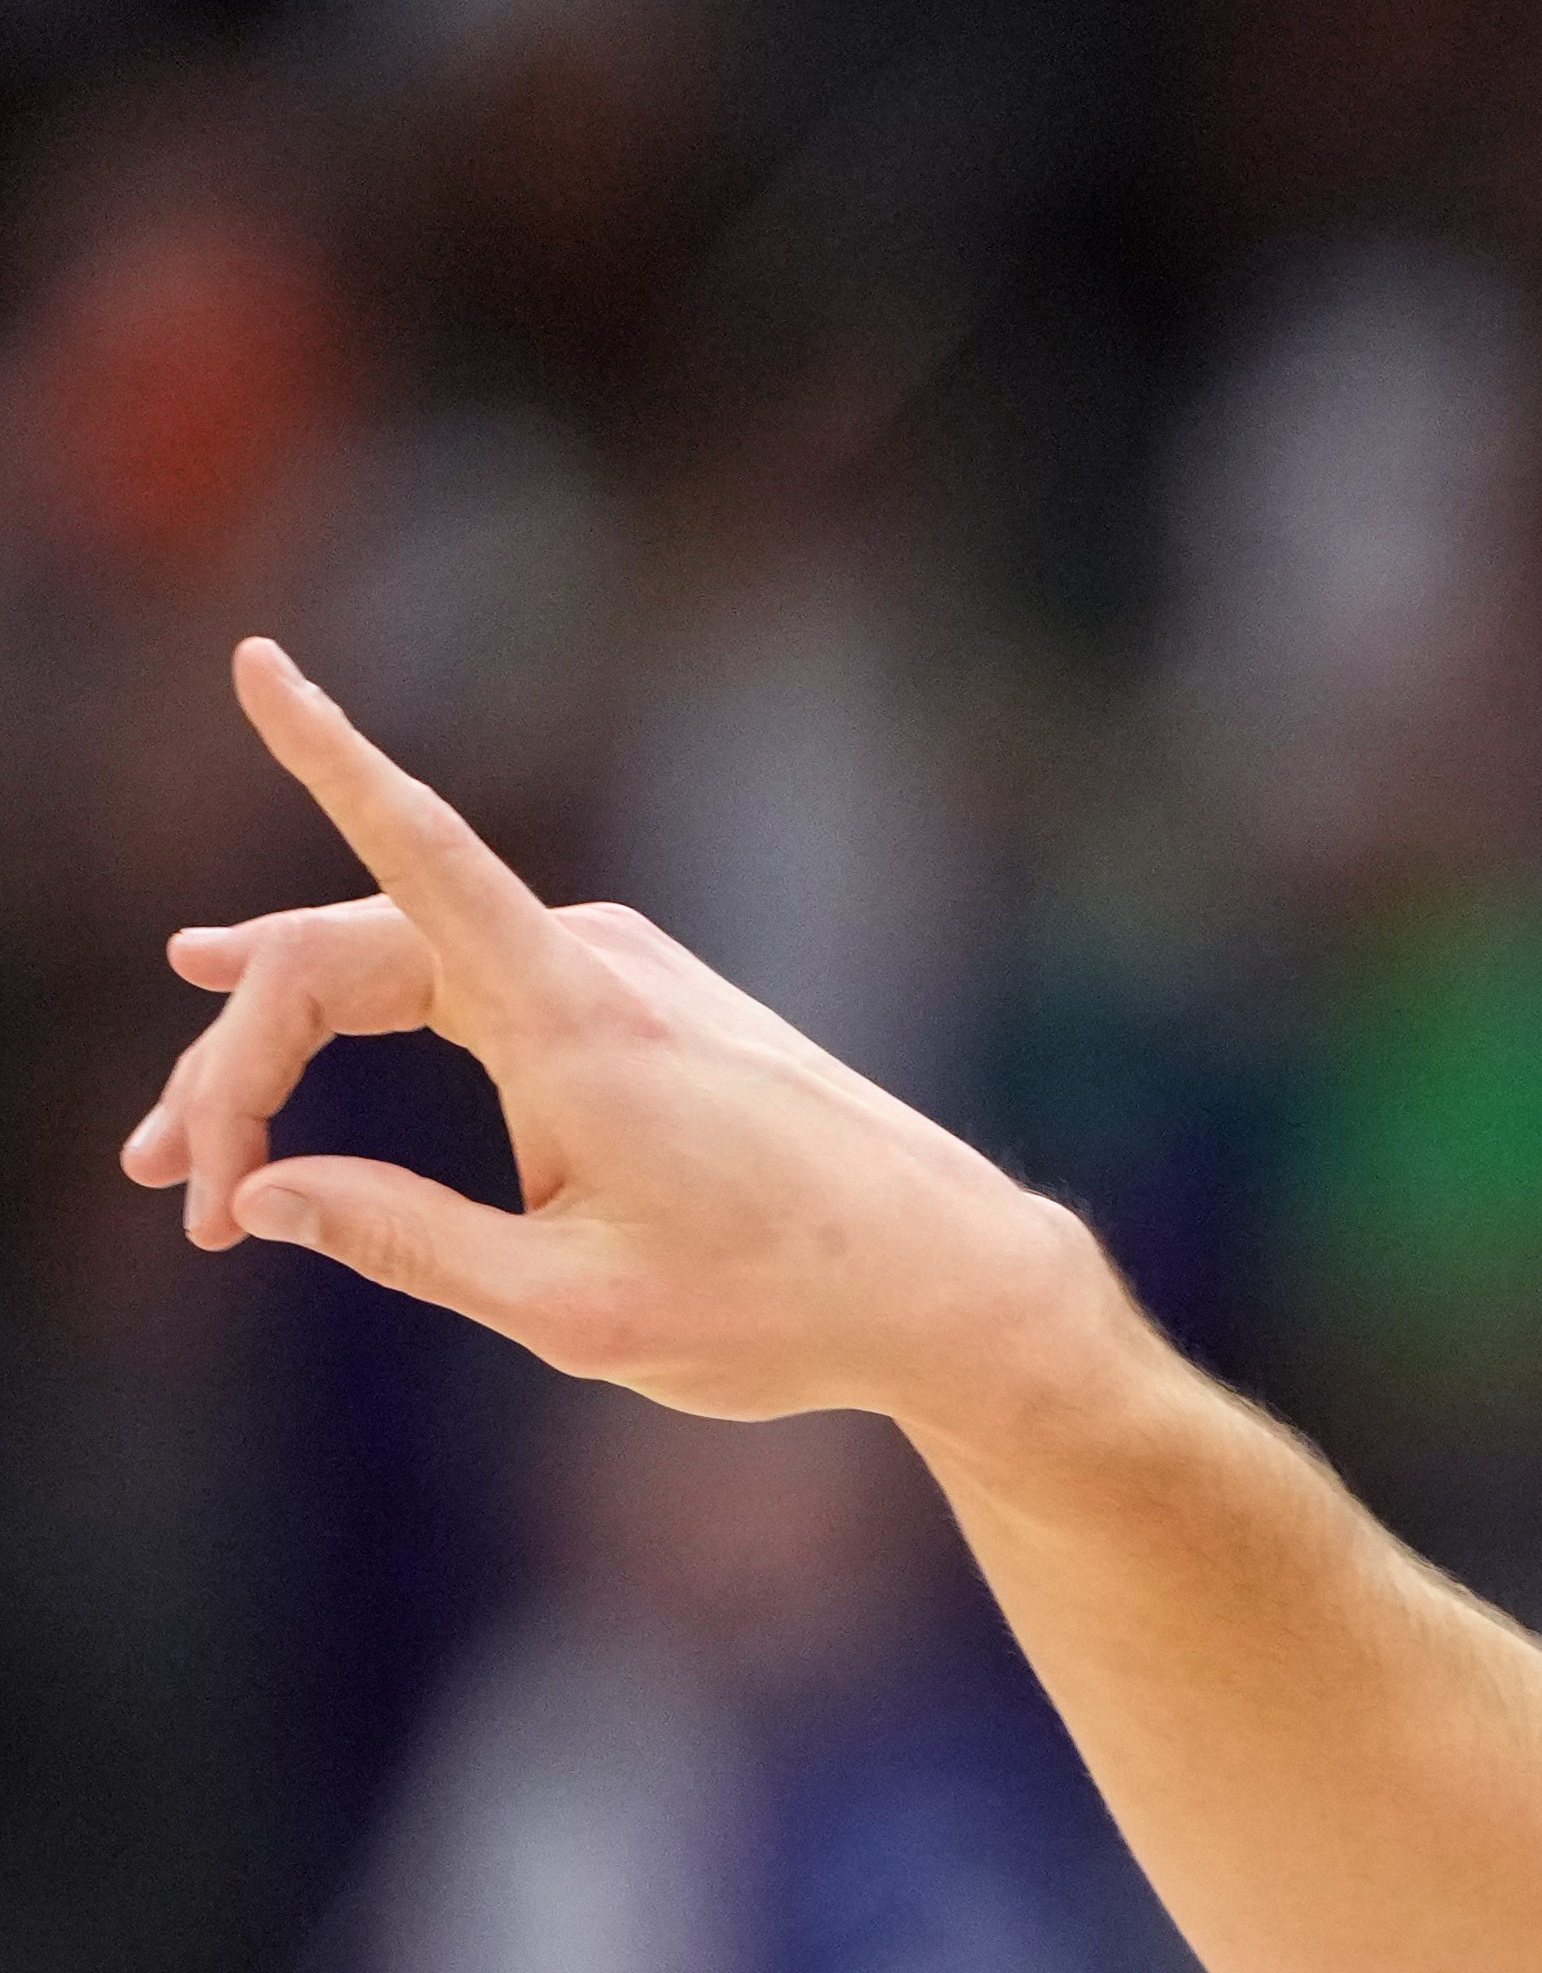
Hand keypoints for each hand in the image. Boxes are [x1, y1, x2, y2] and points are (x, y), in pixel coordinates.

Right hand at [119, 637, 1114, 1435]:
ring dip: (287, 1050)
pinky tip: (290, 1023)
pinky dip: (372, 1026)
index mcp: (579, 1020)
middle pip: (352, 955)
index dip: (326, 756)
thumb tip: (264, 1193)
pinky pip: (464, 983)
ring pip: (400, 973)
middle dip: (237, 1060)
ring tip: (189, 1147)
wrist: (947, 1284)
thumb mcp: (576, 1310)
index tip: (254, 662)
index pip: (418, 854)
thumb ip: (404, 1242)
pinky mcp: (640, 1001)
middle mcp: (598, 964)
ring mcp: (623, 971)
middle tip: (163, 1180)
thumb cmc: (782, 1305)